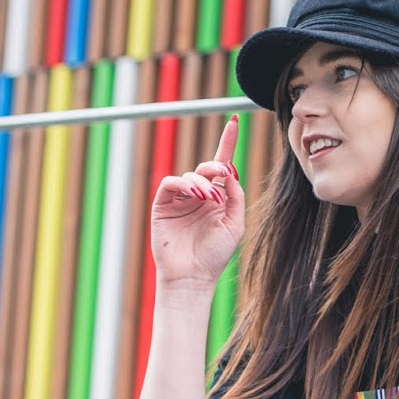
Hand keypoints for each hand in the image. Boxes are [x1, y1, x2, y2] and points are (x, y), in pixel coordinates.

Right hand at [150, 116, 245, 290]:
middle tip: (223, 174)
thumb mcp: (235, 224)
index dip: (227, 143)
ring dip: (202, 182)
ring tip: (208, 198)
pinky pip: (171, 182)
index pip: (222, 166)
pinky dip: (184, 184)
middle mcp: (198, 196)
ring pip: (191, 175)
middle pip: (207, 167)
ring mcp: (180, 200)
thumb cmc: (214, 255)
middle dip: (216, 166)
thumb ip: (235, 196)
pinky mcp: (163, 204)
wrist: (192, 277)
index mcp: (218, 199)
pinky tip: (195, 195)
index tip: (234, 122)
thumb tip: (230, 172)